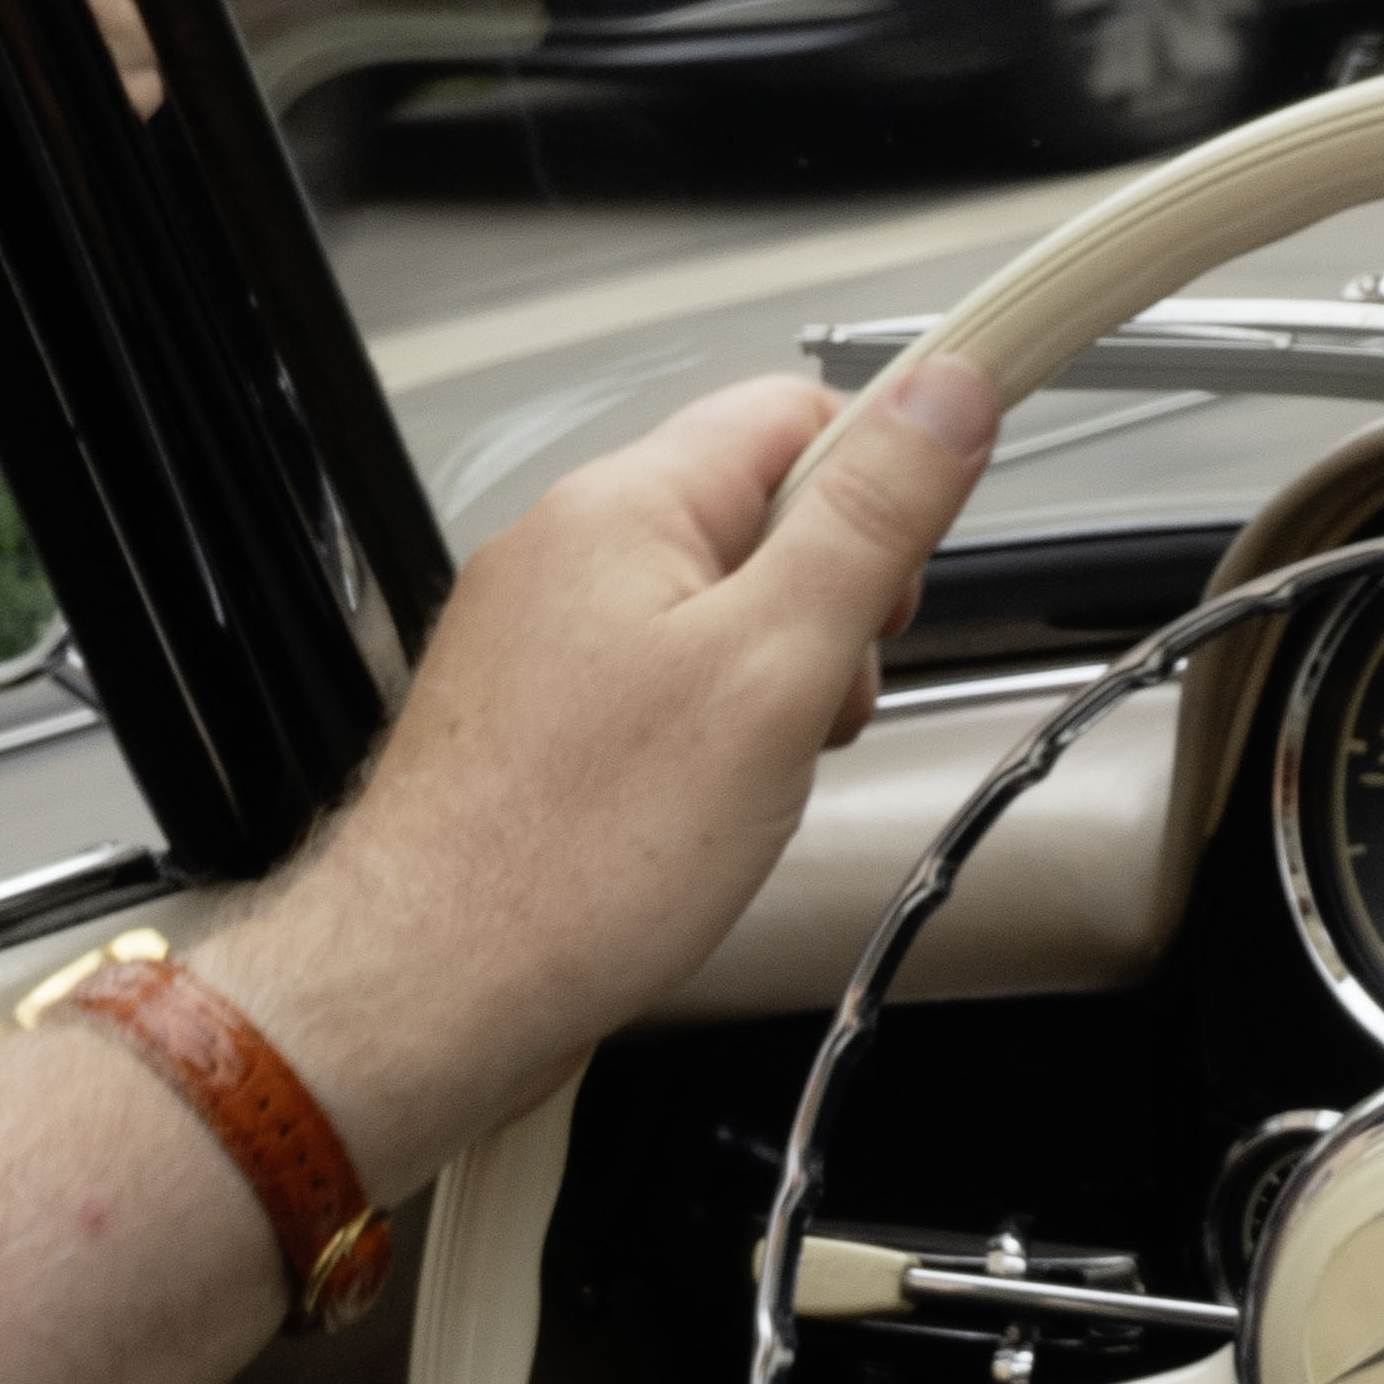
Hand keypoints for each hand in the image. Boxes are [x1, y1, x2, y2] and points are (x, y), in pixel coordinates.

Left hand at [234, 359, 996, 1165]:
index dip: (881, 479)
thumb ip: (870, 521)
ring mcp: (541, 635)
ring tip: (753, 775)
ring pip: (714, 611)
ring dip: (772, 684)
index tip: (918, 560)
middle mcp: (567, 551)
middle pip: (759, 517)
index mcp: (625, 505)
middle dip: (828, 609)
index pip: (795, 414)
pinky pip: (660, 684)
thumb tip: (948, 391)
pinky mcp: (534, 715)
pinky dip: (709, 735)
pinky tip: (700, 810)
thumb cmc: (577, 854)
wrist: (435, 992)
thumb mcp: (774, 667)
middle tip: (821, 702)